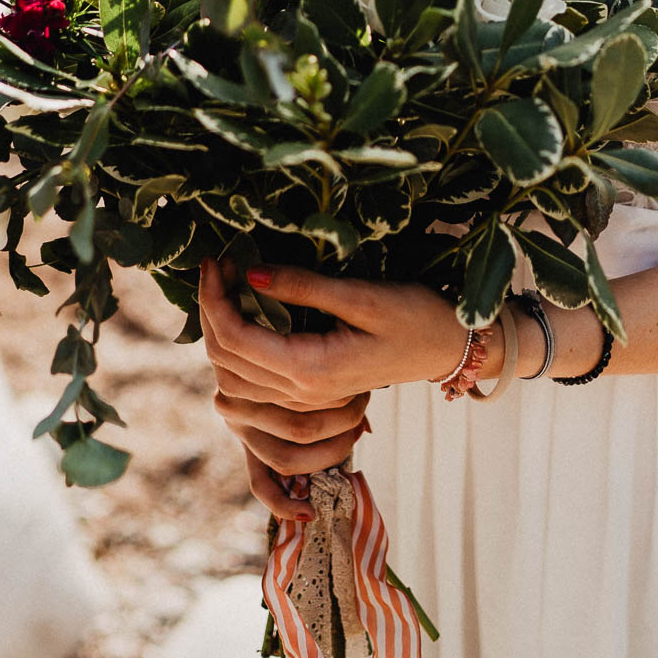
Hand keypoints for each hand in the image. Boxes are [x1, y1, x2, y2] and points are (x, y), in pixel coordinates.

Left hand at [198, 257, 467, 519]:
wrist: (447, 348)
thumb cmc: (415, 317)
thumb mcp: (362, 295)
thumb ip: (304, 286)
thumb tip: (250, 272)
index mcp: (311, 369)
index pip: (235, 339)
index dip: (214, 298)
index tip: (216, 259)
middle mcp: (301, 392)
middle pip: (225, 359)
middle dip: (210, 310)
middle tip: (218, 265)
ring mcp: (304, 398)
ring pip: (233, 376)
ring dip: (219, 331)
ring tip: (226, 286)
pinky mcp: (309, 392)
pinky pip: (253, 381)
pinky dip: (235, 349)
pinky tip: (243, 314)